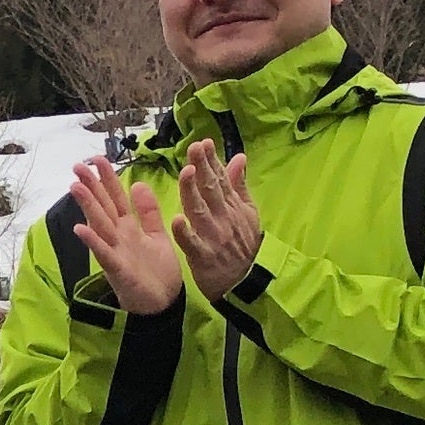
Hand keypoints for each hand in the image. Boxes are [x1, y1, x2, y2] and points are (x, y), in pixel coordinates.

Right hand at [65, 157, 182, 314]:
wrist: (163, 303)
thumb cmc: (158, 272)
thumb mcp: (157, 234)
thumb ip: (148, 212)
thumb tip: (138, 184)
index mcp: (129, 228)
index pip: (116, 198)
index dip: (107, 179)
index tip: (98, 159)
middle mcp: (118, 237)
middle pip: (103, 207)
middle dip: (91, 186)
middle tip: (78, 165)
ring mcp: (115, 252)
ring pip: (99, 224)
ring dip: (87, 206)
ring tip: (74, 187)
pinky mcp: (118, 269)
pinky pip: (104, 253)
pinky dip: (92, 241)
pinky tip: (80, 228)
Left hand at [173, 138, 264, 300]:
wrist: (246, 281)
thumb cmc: (242, 244)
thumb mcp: (247, 212)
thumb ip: (239, 185)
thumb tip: (239, 157)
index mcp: (230, 206)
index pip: (219, 179)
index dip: (211, 160)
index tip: (203, 143)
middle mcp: (222, 217)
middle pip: (210, 190)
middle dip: (202, 168)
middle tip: (194, 148)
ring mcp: (213, 236)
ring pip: (200, 210)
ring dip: (192, 191)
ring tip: (186, 172)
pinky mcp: (203, 256)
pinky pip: (192, 243)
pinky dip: (185, 232)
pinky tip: (177, 219)